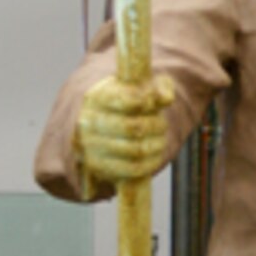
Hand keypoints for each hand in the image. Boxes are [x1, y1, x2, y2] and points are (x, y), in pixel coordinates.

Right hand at [73, 73, 175, 188]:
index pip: (128, 100)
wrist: (100, 131)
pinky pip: (132, 168)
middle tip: (162, 125)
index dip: (147, 101)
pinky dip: (150, 163)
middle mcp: (89, 121)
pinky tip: (155, 156)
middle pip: (135, 128)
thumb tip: (166, 97)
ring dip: (156, 145)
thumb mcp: (137, 90)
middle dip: (156, 126)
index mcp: (97, 97)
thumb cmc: (124, 105)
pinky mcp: (96, 166)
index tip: (153, 103)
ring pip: (137, 150)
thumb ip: (157, 87)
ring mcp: (90, 145)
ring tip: (160, 140)